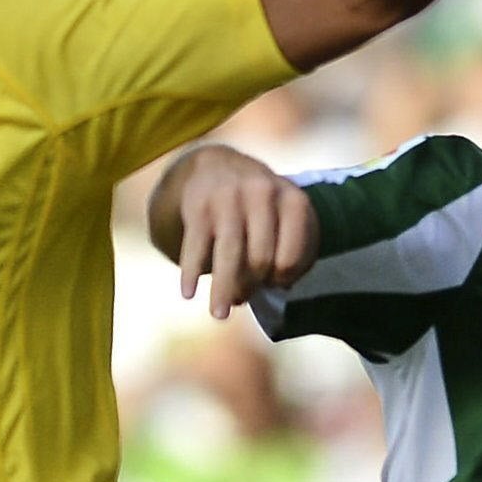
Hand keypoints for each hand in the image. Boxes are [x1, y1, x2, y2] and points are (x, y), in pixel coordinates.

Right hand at [175, 146, 316, 318]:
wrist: (218, 166)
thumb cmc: (259, 208)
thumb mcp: (285, 220)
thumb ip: (291, 254)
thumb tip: (272, 288)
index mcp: (293, 200)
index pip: (291, 256)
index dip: (283, 278)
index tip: (274, 282)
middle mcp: (262, 193)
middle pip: (260, 259)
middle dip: (252, 285)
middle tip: (243, 297)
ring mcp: (229, 197)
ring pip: (229, 255)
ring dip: (223, 289)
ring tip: (219, 315)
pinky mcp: (199, 206)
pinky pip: (196, 247)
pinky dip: (191, 272)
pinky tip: (188, 293)